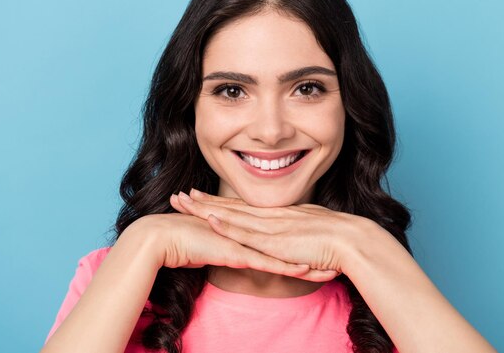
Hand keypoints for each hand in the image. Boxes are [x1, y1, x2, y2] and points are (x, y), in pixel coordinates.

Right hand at [128, 213, 333, 281]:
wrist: (165, 236)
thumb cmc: (186, 241)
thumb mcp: (215, 245)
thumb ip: (230, 247)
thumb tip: (238, 253)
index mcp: (248, 232)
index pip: (281, 239)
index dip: (303, 243)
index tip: (323, 248)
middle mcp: (252, 235)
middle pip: (290, 244)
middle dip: (316, 250)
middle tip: (339, 257)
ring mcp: (246, 243)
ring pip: (286, 254)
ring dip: (310, 262)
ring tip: (333, 269)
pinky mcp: (238, 253)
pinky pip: (269, 263)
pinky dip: (289, 267)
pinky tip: (307, 271)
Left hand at [169, 189, 367, 276]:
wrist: (351, 239)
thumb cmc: (336, 238)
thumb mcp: (310, 230)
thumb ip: (296, 232)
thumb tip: (290, 237)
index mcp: (278, 215)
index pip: (243, 207)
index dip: (221, 202)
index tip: (203, 196)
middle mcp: (271, 217)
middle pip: (231, 208)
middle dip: (204, 201)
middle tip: (182, 194)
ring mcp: (271, 227)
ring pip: (232, 216)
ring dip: (206, 210)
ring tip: (185, 203)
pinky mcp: (275, 241)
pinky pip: (246, 233)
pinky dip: (227, 226)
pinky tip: (209, 220)